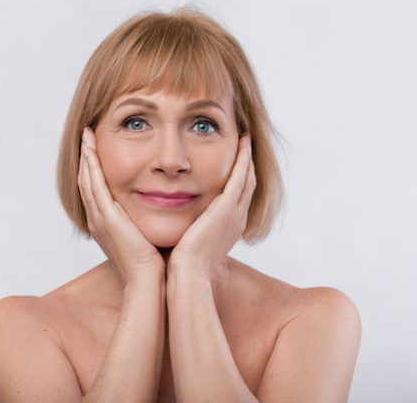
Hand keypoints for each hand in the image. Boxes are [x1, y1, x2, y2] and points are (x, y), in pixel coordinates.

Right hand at [78, 127, 164, 283]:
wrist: (148, 281)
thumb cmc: (153, 263)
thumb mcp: (147, 235)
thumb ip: (147, 220)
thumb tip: (162, 207)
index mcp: (105, 224)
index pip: (95, 189)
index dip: (94, 168)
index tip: (97, 149)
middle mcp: (97, 219)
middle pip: (86, 181)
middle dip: (86, 157)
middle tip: (87, 136)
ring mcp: (98, 218)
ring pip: (86, 179)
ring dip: (86, 156)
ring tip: (87, 136)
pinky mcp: (105, 217)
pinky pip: (93, 184)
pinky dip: (91, 165)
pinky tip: (91, 149)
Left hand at [168, 135, 255, 279]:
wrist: (187, 277)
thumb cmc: (181, 267)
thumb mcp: (186, 243)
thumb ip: (184, 229)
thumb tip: (169, 222)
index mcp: (226, 229)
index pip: (236, 197)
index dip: (236, 178)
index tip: (234, 162)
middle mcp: (235, 220)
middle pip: (247, 185)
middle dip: (246, 164)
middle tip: (245, 144)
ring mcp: (234, 214)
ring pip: (247, 178)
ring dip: (247, 157)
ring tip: (246, 139)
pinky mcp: (227, 209)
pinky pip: (240, 177)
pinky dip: (243, 160)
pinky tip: (242, 145)